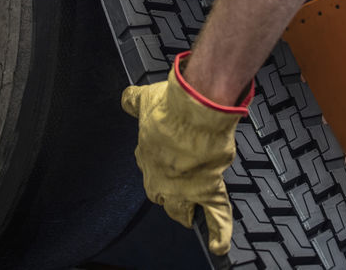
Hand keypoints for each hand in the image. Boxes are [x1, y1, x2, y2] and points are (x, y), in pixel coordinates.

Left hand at [120, 52, 253, 254]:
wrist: (194, 114)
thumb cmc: (169, 107)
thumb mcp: (144, 100)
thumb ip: (134, 101)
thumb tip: (126, 98)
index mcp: (147, 158)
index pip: (148, 169)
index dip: (155, 165)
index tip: (160, 159)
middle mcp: (163, 179)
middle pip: (161, 194)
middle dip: (165, 194)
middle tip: (171, 193)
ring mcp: (185, 188)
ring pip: (182, 208)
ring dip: (184, 213)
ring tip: (187, 218)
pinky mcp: (209, 190)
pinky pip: (217, 216)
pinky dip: (219, 233)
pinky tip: (218, 246)